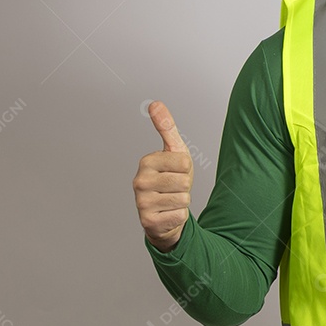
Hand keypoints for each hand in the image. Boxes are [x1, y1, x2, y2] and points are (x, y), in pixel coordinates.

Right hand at [133, 101, 194, 251]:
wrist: (165, 212)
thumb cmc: (171, 178)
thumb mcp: (173, 151)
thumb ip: (166, 127)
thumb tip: (155, 103)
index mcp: (146, 162)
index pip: (184, 162)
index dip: (186, 168)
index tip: (175, 171)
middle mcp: (139, 181)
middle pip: (184, 181)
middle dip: (185, 186)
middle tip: (174, 188)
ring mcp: (141, 203)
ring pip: (183, 198)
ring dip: (182, 201)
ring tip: (171, 200)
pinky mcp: (148, 222)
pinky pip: (180, 215)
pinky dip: (179, 216)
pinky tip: (168, 214)